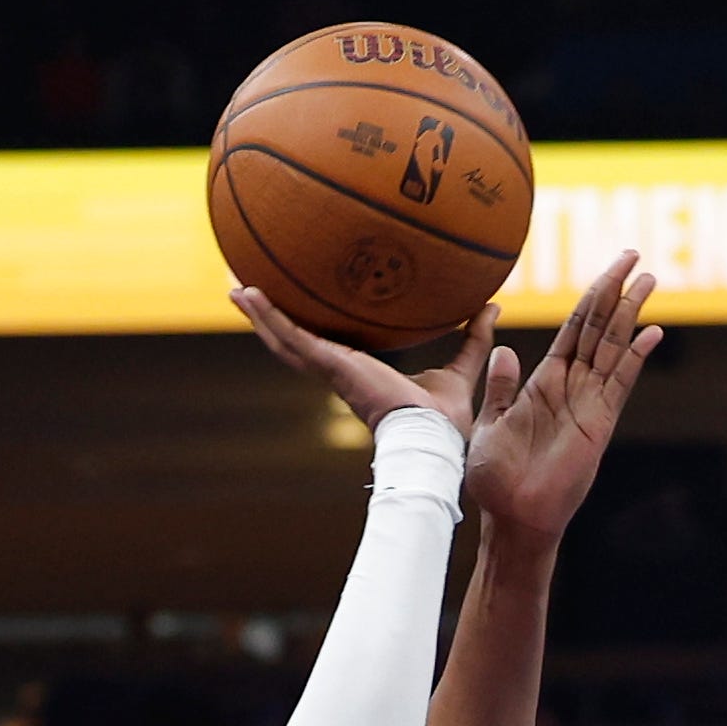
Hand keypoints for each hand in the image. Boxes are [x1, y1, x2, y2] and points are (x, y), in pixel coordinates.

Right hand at [232, 286, 497, 441]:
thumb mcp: (460, 367)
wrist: (433, 439)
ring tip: (234, 287)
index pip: (327, 346)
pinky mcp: (331, 366)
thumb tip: (493, 306)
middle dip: (271, 318)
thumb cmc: (444, 418)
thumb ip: (473, 338)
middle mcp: (339, 369)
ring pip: (284, 339)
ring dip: (258, 314)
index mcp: (360, 371)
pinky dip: (268, 316)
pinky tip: (248, 295)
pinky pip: (292, 337)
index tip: (297, 305)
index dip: (311, 328)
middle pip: (294, 342)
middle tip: (249, 291)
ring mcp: (331, 368)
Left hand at [466, 255, 662, 542]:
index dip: (592, 296)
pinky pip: (619, 384)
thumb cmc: (496, 478)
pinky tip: (651, 333)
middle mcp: (571, 387)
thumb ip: (501, 387)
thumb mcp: (489, 423)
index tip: (611, 268)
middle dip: (616, 291)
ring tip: (649, 280)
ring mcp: (588, 404)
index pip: (574, 328)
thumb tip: (502, 349)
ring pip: (612, 347)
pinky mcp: (597, 424)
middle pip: (599, 328)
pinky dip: (635, 358)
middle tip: (635, 256)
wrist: (510, 517)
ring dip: (629, 313)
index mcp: (545, 382)